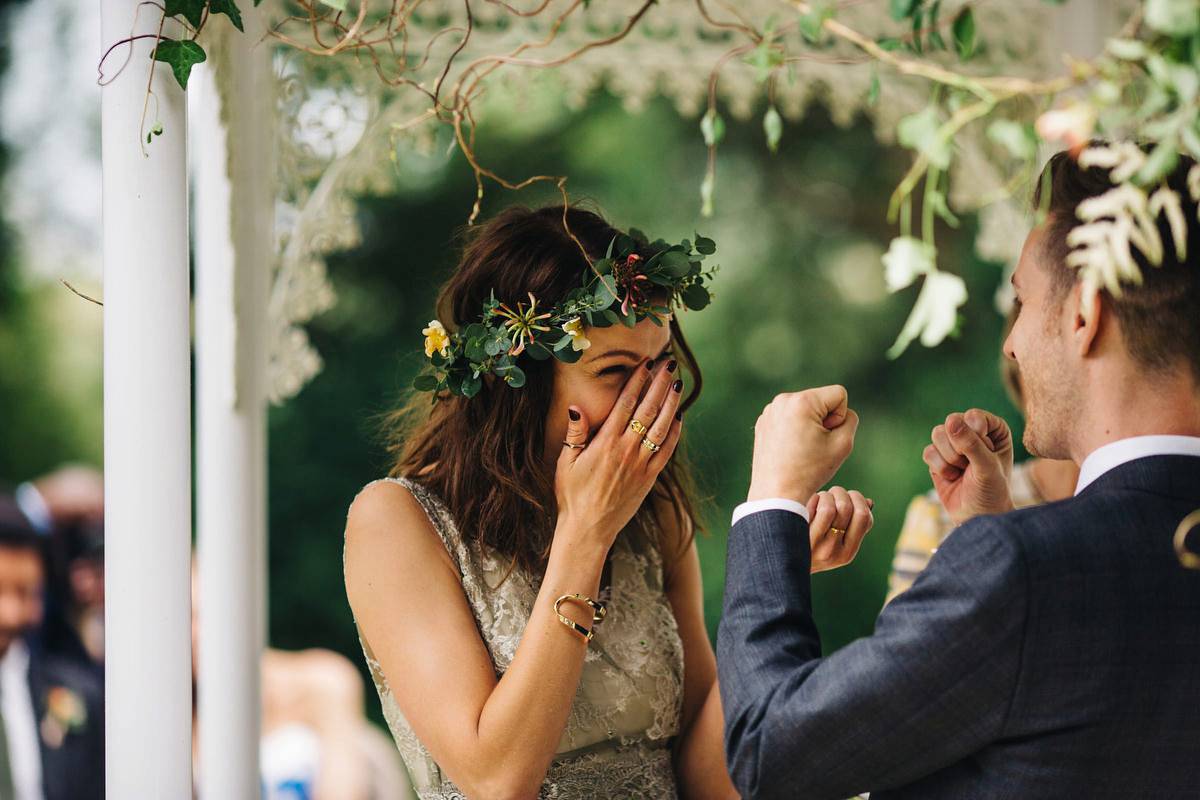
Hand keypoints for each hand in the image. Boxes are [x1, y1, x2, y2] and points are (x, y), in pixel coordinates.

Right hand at [554, 360, 682, 551]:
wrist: (588, 529)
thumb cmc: (572, 495)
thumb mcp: (565, 462)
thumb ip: (575, 433)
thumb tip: (576, 407)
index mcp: (605, 443)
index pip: (626, 403)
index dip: (638, 380)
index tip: (646, 363)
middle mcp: (627, 450)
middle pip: (649, 410)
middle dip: (660, 384)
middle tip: (669, 363)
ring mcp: (641, 464)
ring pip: (662, 427)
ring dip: (672, 403)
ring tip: (677, 383)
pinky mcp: (650, 479)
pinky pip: (667, 451)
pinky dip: (675, 433)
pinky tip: (679, 418)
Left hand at [746, 385, 858, 503]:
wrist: (776, 494)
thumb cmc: (811, 471)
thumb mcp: (843, 444)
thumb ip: (850, 419)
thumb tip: (841, 411)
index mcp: (802, 401)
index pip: (839, 395)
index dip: (840, 418)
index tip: (826, 438)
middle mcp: (782, 400)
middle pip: (821, 400)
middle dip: (824, 420)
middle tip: (813, 446)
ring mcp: (770, 411)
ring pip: (805, 409)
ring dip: (810, 424)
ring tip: (801, 449)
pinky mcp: (763, 422)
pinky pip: (790, 418)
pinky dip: (794, 430)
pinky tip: (790, 450)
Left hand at [806, 486, 872, 572]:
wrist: (782, 565)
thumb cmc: (810, 548)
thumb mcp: (834, 544)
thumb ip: (851, 526)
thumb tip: (868, 502)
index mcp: (847, 553)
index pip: (865, 517)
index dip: (859, 499)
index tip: (849, 496)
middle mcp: (833, 552)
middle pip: (847, 508)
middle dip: (841, 493)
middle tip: (832, 494)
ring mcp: (815, 545)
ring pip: (830, 507)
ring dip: (825, 496)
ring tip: (819, 499)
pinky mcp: (799, 536)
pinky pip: (811, 508)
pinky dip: (813, 499)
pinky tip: (807, 503)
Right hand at [923, 409, 1014, 523]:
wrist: (977, 516)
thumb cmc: (991, 491)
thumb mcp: (988, 467)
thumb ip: (971, 443)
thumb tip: (950, 421)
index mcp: (994, 430)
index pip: (975, 416)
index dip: (975, 433)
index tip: (985, 452)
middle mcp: (973, 432)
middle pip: (953, 422)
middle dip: (960, 448)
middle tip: (972, 466)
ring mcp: (953, 444)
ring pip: (938, 434)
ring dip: (950, 459)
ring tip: (962, 472)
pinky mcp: (937, 457)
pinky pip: (928, 452)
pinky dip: (940, 468)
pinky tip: (952, 477)